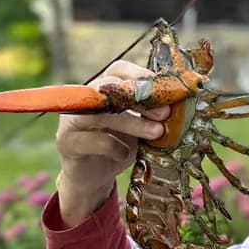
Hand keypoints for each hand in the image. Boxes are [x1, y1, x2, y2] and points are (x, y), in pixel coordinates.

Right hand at [55, 61, 169, 226]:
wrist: (92, 179)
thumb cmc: (119, 147)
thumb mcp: (139, 128)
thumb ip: (153, 116)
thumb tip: (180, 109)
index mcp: (103, 90)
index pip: (119, 69)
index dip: (141, 75)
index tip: (165, 88)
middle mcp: (84, 100)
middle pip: (110, 87)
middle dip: (140, 98)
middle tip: (166, 113)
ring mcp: (72, 120)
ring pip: (102, 113)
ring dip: (133, 122)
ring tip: (157, 132)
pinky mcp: (68, 142)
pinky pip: (96, 141)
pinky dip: (117, 148)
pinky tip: (126, 155)